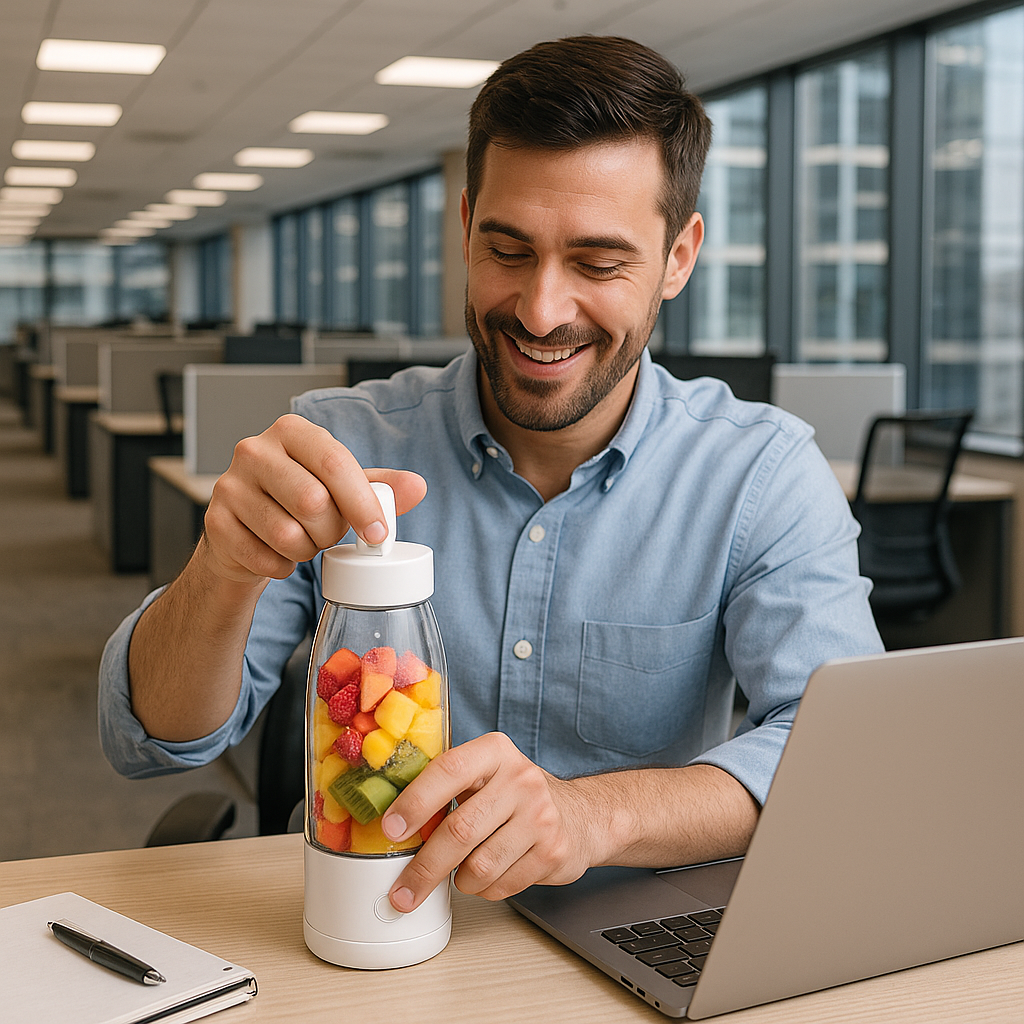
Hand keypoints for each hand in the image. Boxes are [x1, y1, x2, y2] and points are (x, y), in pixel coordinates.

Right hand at [202, 413, 426, 584]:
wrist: (245, 530)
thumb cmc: (299, 501)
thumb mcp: (342, 488)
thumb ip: (380, 487)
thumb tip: (417, 487)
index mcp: (292, 431)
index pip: (334, 462)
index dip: (362, 503)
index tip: (379, 534)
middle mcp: (255, 450)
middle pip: (312, 502)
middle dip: (329, 530)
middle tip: (326, 532)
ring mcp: (229, 485)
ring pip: (287, 534)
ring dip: (305, 549)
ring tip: (302, 540)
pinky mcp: (214, 523)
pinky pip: (264, 558)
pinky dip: (282, 566)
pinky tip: (278, 553)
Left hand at [381, 733, 596, 911]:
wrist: (580, 815)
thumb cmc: (514, 796)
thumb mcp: (484, 775)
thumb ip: (445, 788)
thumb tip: (392, 825)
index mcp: (494, 751)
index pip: (448, 770)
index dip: (415, 801)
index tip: (390, 829)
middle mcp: (521, 778)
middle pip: (460, 830)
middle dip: (424, 867)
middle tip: (402, 891)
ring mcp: (541, 815)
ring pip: (479, 866)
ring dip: (460, 880)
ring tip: (461, 873)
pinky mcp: (553, 851)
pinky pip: (502, 885)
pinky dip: (485, 889)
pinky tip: (489, 876)